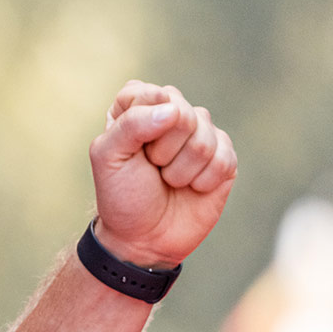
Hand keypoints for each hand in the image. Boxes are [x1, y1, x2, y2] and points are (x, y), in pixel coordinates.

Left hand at [88, 81, 236, 268]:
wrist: (144, 239)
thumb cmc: (122, 196)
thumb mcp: (108, 158)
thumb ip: (131, 124)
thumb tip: (172, 111)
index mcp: (137, 109)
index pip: (146, 92)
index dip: (139, 123)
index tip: (130, 149)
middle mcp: (171, 116)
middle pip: (181, 113)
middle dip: (162, 150)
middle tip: (151, 168)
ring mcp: (201, 135)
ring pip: (204, 137)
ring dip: (181, 170)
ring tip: (169, 182)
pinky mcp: (224, 157)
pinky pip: (224, 157)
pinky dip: (203, 181)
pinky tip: (192, 189)